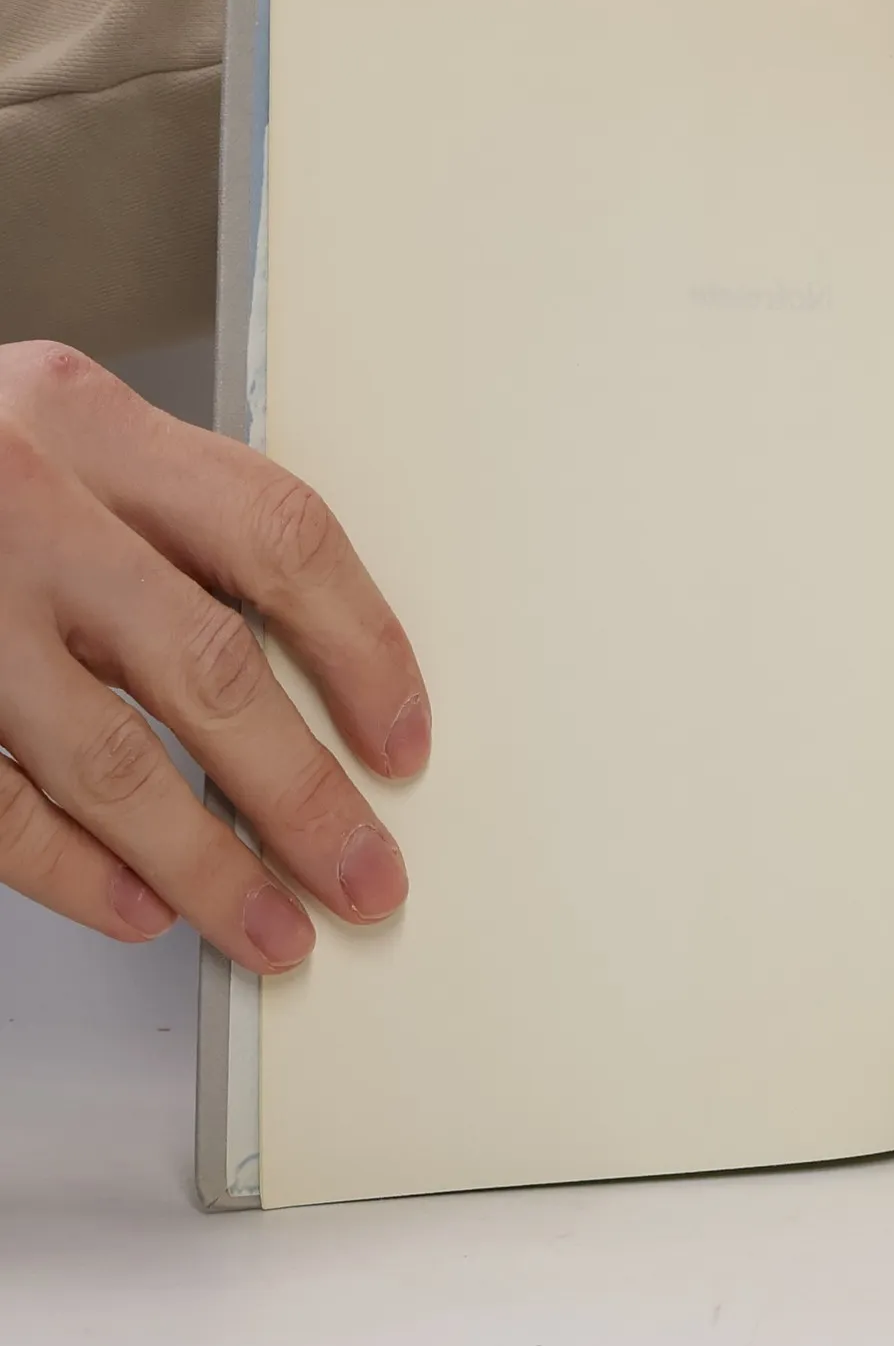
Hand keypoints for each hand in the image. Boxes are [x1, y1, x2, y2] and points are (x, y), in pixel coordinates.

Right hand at [0, 343, 429, 972]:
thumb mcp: (45, 440)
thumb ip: (156, 524)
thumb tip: (307, 672)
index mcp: (80, 418)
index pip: (278, 536)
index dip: (362, 649)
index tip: (402, 739)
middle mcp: (15, 499)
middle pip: (208, 665)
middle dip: (302, 794)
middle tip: (364, 873)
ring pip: (103, 755)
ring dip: (203, 863)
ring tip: (273, 927)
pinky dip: (70, 869)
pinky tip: (139, 907)